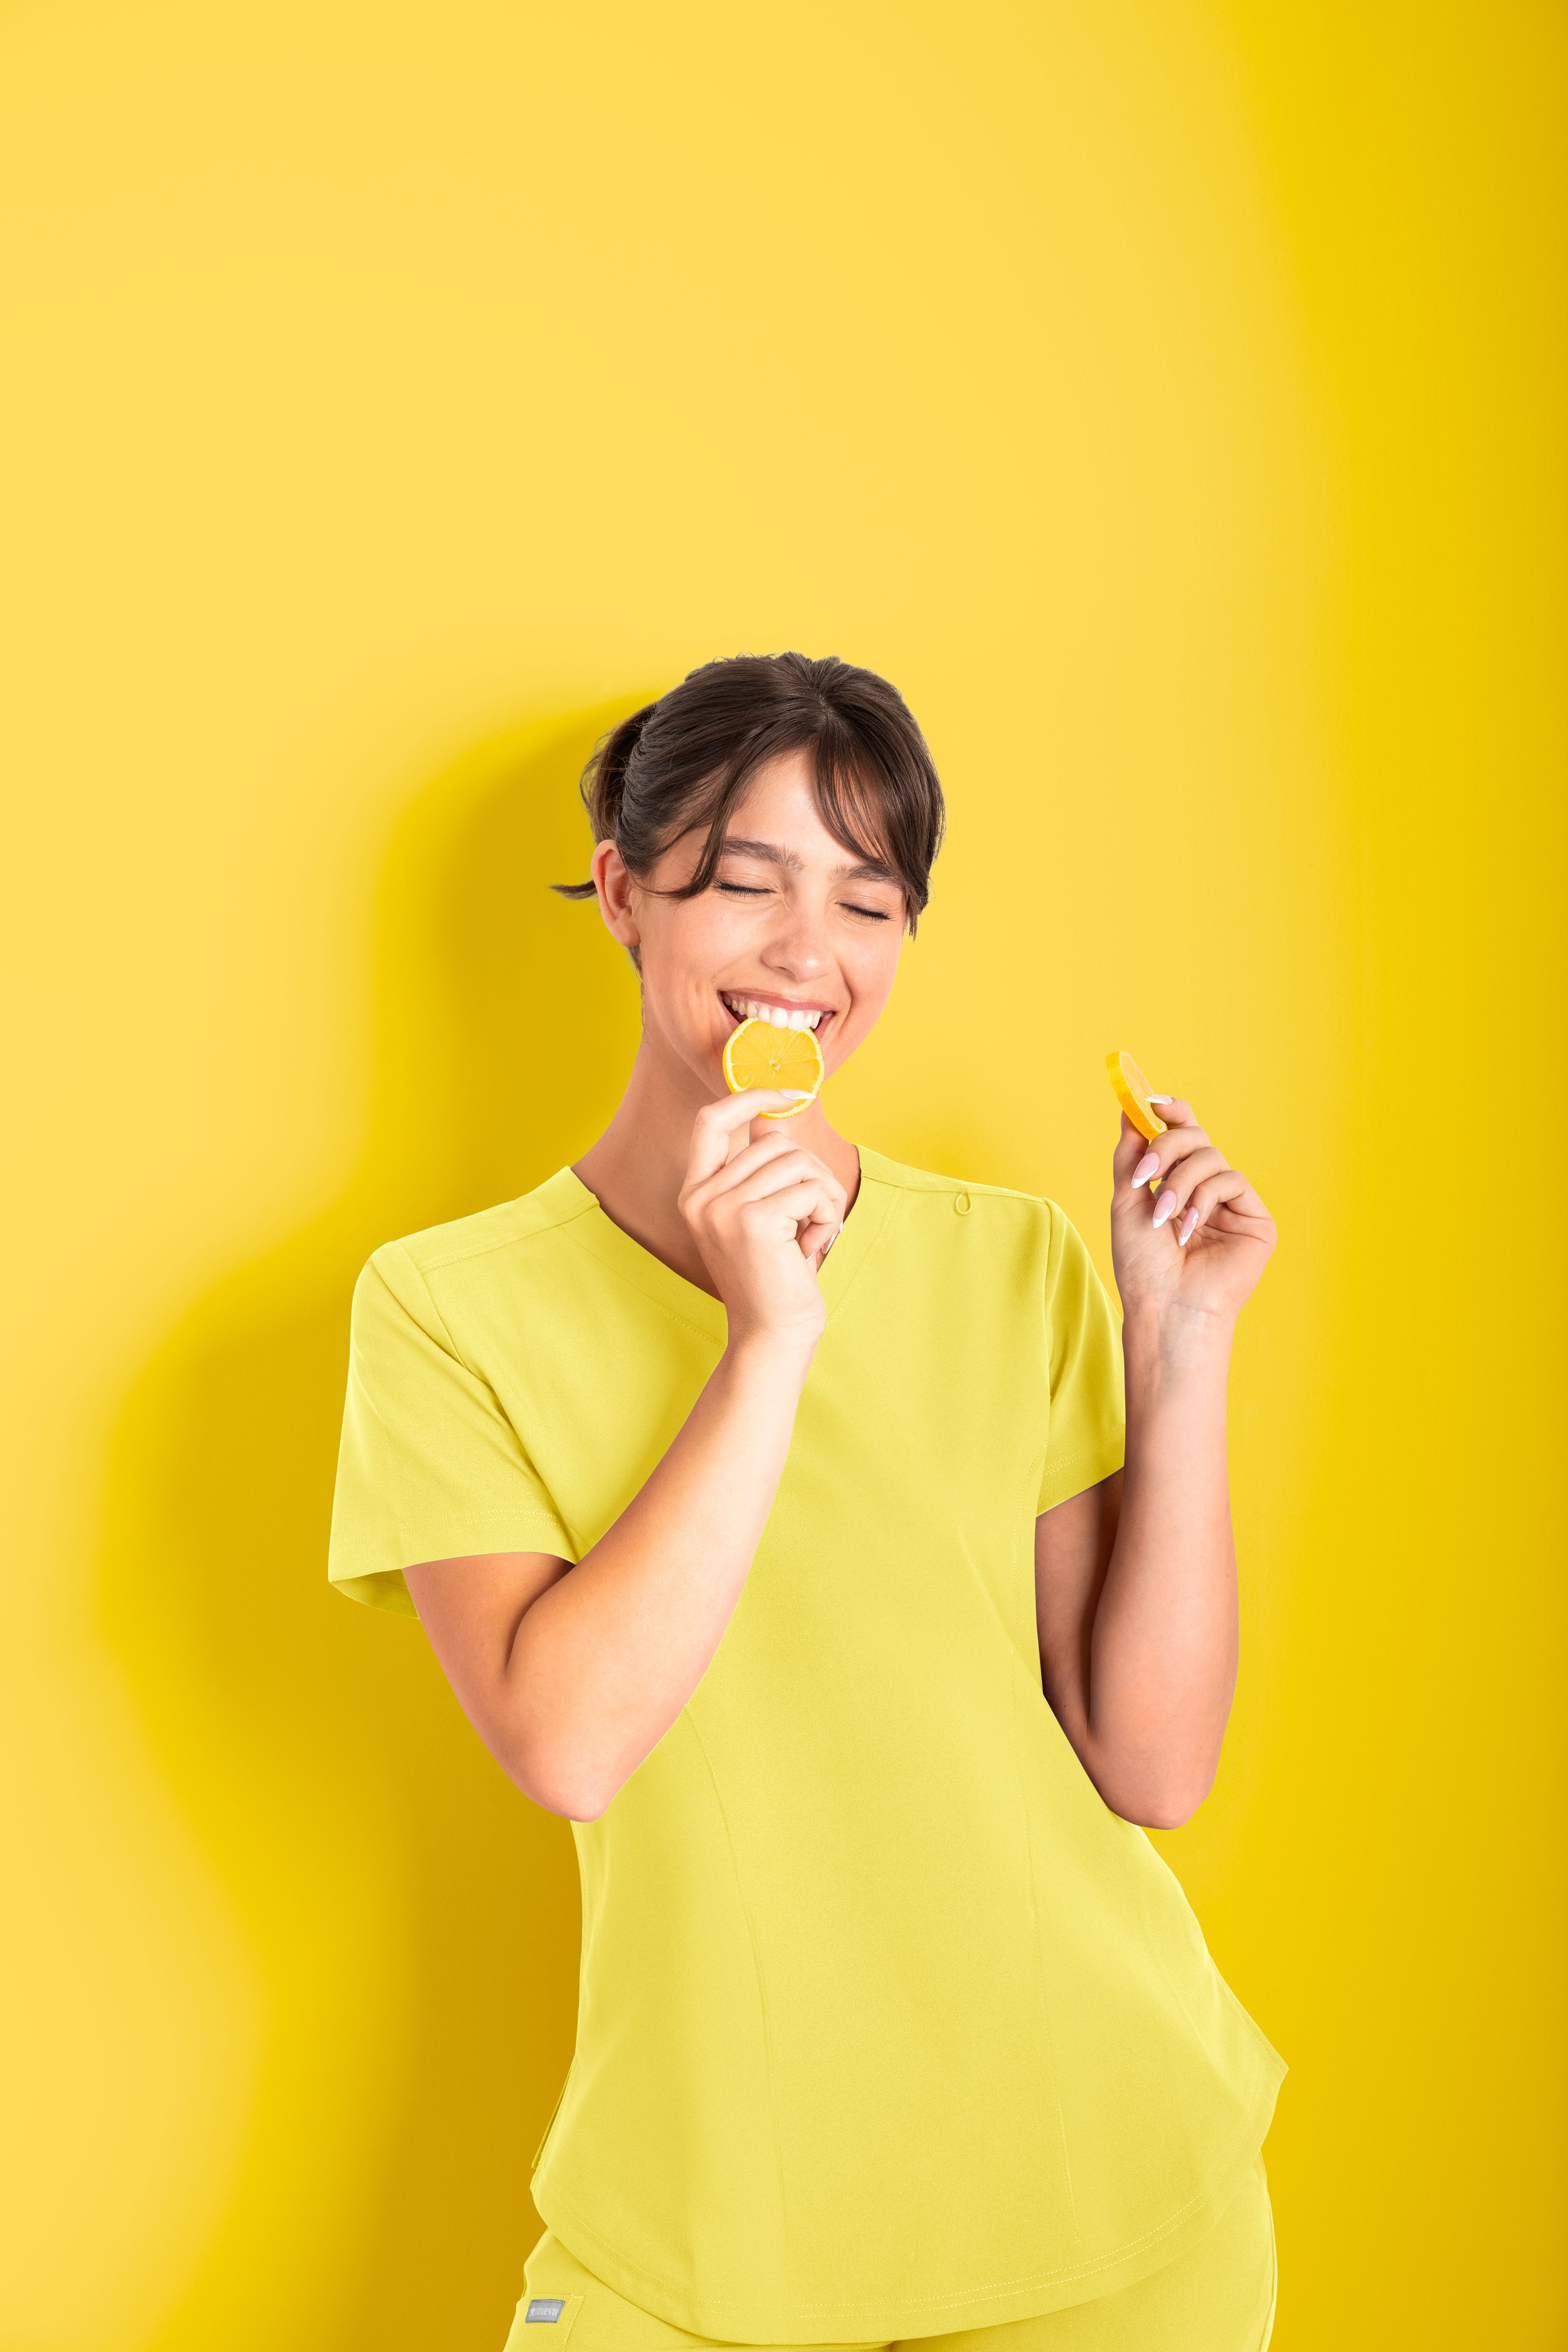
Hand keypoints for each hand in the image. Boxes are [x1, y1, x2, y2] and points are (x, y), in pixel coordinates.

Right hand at [678, 1090, 846, 1349]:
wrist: (772, 1333)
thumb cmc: (774, 1276)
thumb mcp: (760, 1215)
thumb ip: (759, 1169)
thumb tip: (769, 1121)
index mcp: (695, 1193)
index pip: (710, 1120)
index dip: (750, 1096)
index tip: (790, 1093)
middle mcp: (701, 1197)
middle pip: (774, 1143)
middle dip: (809, 1173)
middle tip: (812, 1215)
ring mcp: (723, 1209)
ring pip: (797, 1162)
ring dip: (821, 1196)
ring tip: (811, 1233)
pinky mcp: (753, 1222)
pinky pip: (810, 1190)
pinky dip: (825, 1215)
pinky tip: (813, 1246)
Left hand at [1109, 1094, 1275, 1327]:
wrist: (1165, 1305)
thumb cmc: (1142, 1264)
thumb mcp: (1127, 1200)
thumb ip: (1131, 1154)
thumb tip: (1129, 1109)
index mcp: (1178, 1183)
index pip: (1182, 1133)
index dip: (1171, 1112)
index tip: (1151, 1102)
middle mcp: (1206, 1189)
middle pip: (1196, 1137)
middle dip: (1167, 1147)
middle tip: (1146, 1173)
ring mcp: (1232, 1204)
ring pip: (1211, 1157)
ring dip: (1179, 1183)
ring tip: (1165, 1218)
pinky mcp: (1255, 1219)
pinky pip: (1231, 1180)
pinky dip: (1204, 1199)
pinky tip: (1189, 1228)